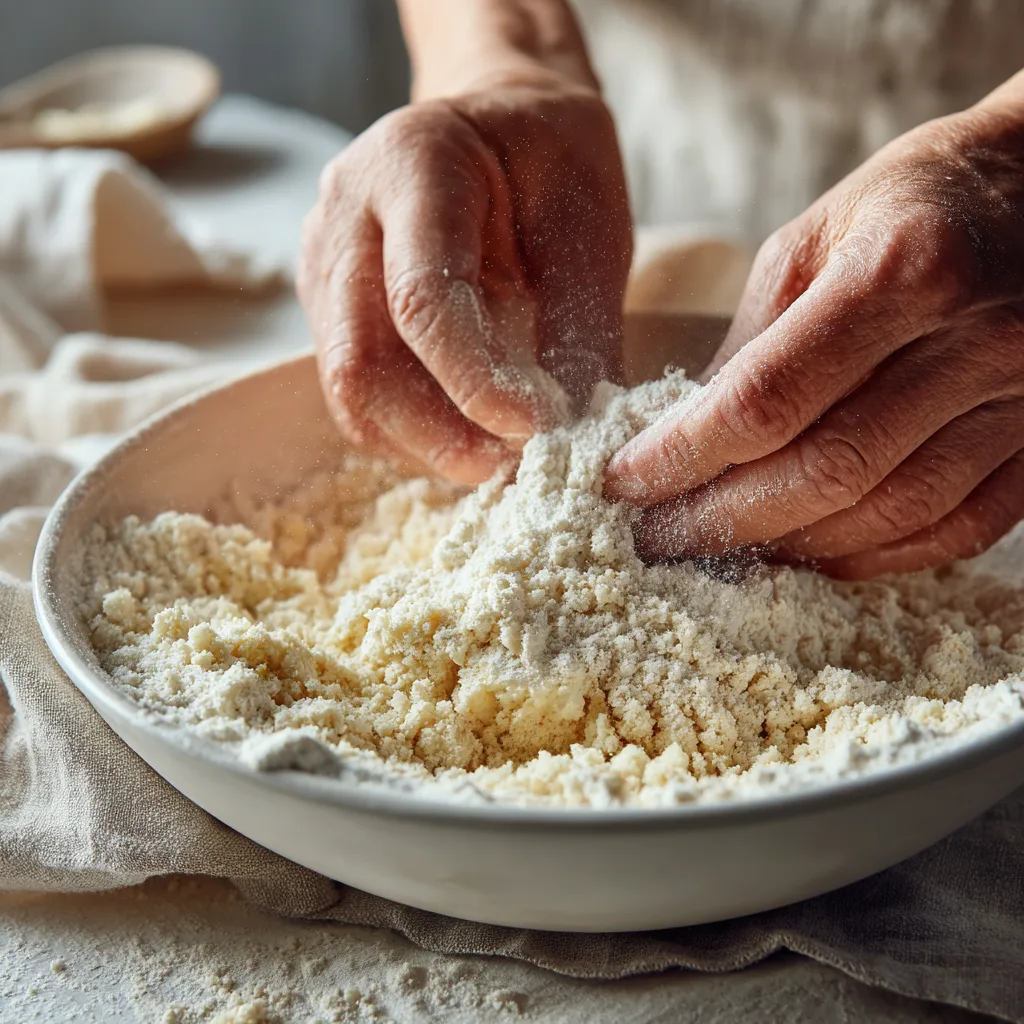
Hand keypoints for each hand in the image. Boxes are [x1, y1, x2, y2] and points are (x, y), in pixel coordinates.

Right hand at [298, 69, 631, 484]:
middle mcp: (344, 215)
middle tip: (508, 468)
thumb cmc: (552, 164)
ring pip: (350, 389)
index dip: (474, 380)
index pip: (422, 298)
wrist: (501, 125)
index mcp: (411, 163)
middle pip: (361, 361)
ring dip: (423, 441)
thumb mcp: (588, 226)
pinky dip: (411, 428)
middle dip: (436, 434)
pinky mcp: (329, 307)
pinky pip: (357, 390)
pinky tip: (466, 430)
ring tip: (496, 454)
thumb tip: (576, 436)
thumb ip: (577, 326)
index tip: (534, 429)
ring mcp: (324, 263)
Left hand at [604, 73, 1023, 578]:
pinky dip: (874, 555)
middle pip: (828, 472)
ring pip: (891, 514)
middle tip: (658, 536)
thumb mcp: (812, 240)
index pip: (766, 400)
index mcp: (901, 270)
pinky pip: (956, 530)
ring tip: (722, 547)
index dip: (683, 456)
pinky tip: (814, 553)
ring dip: (793, 547)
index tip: (624, 482)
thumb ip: (750, 345)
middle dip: (723, 520)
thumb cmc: (914, 203)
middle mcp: (975, 341)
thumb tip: (681, 439)